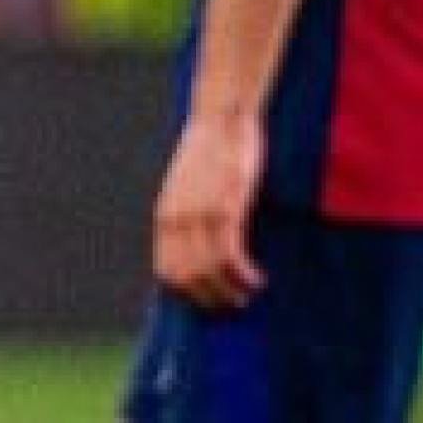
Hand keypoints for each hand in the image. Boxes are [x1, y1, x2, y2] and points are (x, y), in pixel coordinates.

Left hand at [151, 113, 265, 311]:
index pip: (166, 271)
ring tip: (248, 293)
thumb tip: (196, 244)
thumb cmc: (208, 153)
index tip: (212, 298)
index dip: (189, 293)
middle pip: (185, 280)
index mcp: (165, 217)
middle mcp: (176, 220)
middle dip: (211, 299)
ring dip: (231, 293)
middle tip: (235, 303)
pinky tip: (257, 278)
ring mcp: (199, 216)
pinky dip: (243, 276)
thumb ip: (186, 215)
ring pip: (208, 274)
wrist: (220, 119)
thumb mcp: (187, 188)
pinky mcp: (225, 209)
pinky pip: (230, 256)